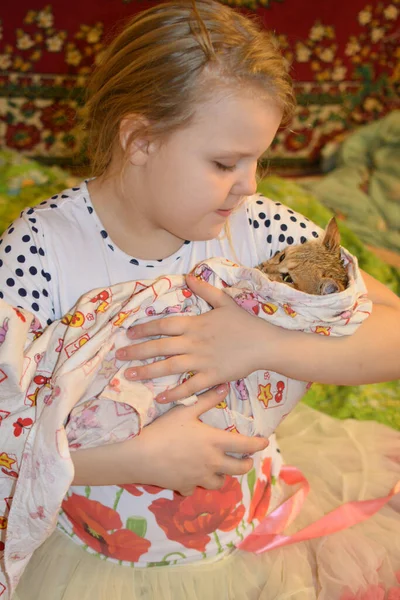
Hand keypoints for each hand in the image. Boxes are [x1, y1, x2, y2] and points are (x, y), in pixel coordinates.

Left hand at [116, 274, 267, 401]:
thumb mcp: (225, 301)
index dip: (144, 328)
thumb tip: (188, 275)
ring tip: (129, 375)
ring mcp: (201, 361)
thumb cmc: (245, 323)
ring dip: (147, 371)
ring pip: (169, 367)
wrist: (264, 344)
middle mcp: (194, 342)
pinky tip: (159, 397)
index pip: (164, 325)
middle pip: (160, 346)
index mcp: (195, 324)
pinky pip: (189, 386)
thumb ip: (205, 290)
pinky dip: (174, 392)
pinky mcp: (211, 377)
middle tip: (119, 356)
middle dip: (137, 351)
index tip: (128, 333)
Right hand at [129, 385, 268, 495]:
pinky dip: (195, 484)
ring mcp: (199, 477)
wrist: (140, 455)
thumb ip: (207, 400)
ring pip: (220, 483)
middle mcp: (212, 462)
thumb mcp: (185, 410)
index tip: (264, 442)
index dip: (258, 444)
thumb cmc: (164, 429)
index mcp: (215, 442)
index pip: (245, 445)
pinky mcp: (184, 486)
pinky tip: (190, 476)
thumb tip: (225, 387)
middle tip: (246, 459)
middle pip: (239, 469)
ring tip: (218, 469)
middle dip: (246, 465)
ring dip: (222, 476)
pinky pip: (195, 488)